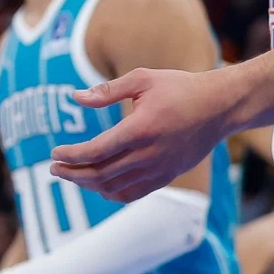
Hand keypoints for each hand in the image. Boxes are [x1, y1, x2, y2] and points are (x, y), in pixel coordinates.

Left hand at [48, 66, 233, 200]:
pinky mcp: (168, 176)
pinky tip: (97, 185)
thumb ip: (107, 90)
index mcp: (140, 130)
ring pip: (116, 188)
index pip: (97, 151)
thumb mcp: (142, 79)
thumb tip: (75, 97)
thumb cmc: (179, 88)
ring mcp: (160, 169)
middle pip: (101, 174)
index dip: (71, 155)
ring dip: (89, 185)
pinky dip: (111, 193)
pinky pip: (134, 193)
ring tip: (70, 175)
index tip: (54, 153)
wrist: (220, 107)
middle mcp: (150, 154)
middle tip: (54, 168)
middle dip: (73, 173)